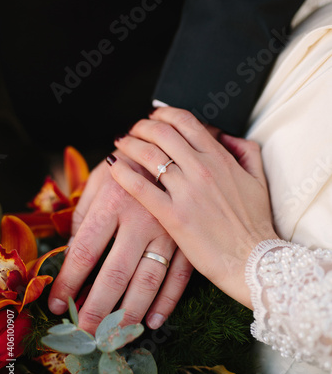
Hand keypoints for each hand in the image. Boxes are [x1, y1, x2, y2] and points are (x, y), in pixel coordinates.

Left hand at [48, 148, 192, 333]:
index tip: (58, 304)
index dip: (68, 282)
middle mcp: (140, 218)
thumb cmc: (131, 163)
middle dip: (96, 308)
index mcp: (113, 201)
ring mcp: (168, 229)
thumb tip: (70, 249)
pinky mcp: (189, 237)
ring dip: (129, 313)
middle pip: (114, 273)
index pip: (84, 251)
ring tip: (115, 335)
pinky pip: (179, 275)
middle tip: (85, 331)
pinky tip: (152, 320)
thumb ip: (84, 211)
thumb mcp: (101, 176)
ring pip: (147, 280)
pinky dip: (167, 301)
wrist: (178, 147)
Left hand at [109, 107, 278, 307]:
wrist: (253, 260)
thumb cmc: (255, 223)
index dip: (164, 114)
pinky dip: (123, 173)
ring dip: (130, 144)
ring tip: (120, 144)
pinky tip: (114, 167)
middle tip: (133, 130)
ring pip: (148, 155)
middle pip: (162, 133)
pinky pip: (140, 187)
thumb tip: (227, 136)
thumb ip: (246, 151)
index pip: (186, 122)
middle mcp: (201, 169)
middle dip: (142, 126)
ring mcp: (186, 191)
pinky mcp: (173, 216)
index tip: (154, 117)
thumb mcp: (259, 180)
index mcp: (220, 158)